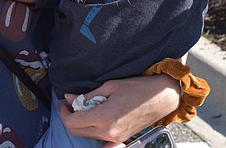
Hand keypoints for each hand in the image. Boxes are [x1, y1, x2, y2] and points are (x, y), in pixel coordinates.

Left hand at [58, 74, 179, 145]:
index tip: (65, 103)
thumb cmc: (137, 88)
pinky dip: (92, 127)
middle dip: (71, 118)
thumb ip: (87, 96)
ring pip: (87, 135)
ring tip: (84, 107)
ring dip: (81, 123)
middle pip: (77, 131)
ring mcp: (115, 138)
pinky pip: (99, 136)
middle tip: (72, 104)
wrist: (161, 98)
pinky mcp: (121, 138)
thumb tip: (70, 98)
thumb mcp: (109, 87)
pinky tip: (96, 114)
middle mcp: (108, 132)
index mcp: (103, 118)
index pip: (72, 122)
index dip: (64, 113)